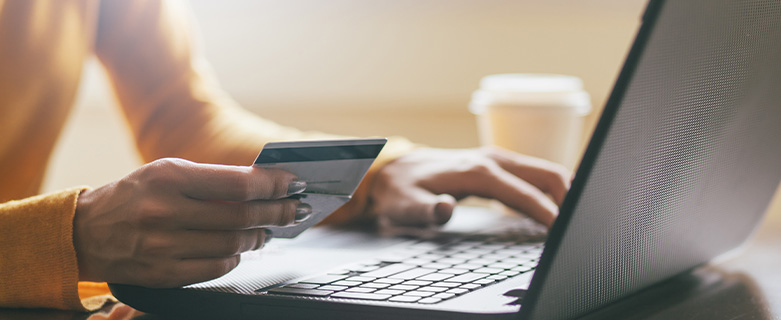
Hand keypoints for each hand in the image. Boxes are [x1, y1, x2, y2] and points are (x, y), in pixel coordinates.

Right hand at [73, 158, 307, 287]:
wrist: (85, 232)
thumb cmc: (133, 196)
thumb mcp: (166, 172)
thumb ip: (211, 179)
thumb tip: (262, 186)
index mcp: (169, 178)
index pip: (238, 184)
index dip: (273, 185)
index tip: (293, 184)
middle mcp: (165, 212)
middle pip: (242, 217)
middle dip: (277, 213)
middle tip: (294, 210)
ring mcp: (164, 246)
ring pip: (233, 245)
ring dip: (258, 237)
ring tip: (267, 230)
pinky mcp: (164, 274)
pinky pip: (216, 269)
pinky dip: (235, 258)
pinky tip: (239, 249)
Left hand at [368, 146, 570, 227]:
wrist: (394, 169)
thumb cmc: (402, 189)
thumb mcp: (404, 204)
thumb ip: (424, 210)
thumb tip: (445, 208)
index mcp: (476, 171)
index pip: (523, 191)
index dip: (546, 210)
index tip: (562, 229)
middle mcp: (492, 159)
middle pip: (546, 173)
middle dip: (569, 196)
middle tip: (581, 225)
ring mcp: (497, 159)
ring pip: (544, 171)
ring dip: (565, 192)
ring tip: (576, 219)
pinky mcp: (498, 165)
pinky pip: (534, 174)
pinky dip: (552, 189)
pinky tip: (558, 208)